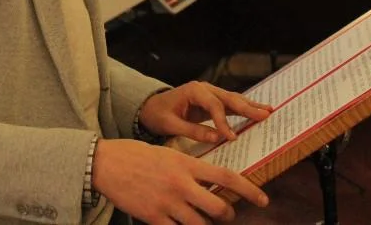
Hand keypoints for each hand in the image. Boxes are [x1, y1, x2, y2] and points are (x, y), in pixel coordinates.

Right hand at [92, 139, 268, 223]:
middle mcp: (180, 184)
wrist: (107, 163)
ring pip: (200, 224)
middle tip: (225, 213)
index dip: (248, 190)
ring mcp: (167, 203)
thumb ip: (190, 168)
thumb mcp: (168, 154)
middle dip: (227, 214)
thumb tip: (209, 181)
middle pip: (218, 207)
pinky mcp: (153, 218)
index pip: (225, 176)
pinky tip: (180, 223)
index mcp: (186, 163)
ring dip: (205, 223)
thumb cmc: (137, 155)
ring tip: (199, 217)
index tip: (263, 199)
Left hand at [139, 81, 272, 143]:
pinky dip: (244, 108)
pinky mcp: (212, 101)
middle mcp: (205, 88)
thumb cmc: (158, 114)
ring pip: (233, 99)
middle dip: (247, 107)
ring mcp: (210, 93)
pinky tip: (258, 111)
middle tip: (265, 115)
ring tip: (268, 111)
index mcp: (194, 91)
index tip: (231, 137)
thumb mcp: (170, 124)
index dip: (223, 121)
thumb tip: (216, 138)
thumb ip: (192, 130)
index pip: (214, 105)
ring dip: (250, 106)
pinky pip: (230, 105)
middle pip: (229, 98)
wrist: (150, 106)